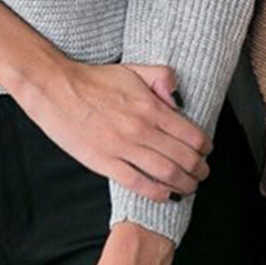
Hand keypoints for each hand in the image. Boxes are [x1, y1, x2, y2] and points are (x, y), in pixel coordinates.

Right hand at [0, 0, 211, 200]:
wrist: (57, 89)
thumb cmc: (96, 80)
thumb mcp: (135, 69)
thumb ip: (162, 78)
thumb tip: (177, 98)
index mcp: (150, 107)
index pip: (190, 133)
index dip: (204, 146)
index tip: (208, 151)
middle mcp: (141, 130)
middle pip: (182, 158)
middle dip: (198, 169)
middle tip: (204, 173)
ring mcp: (122, 148)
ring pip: (164, 173)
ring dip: (183, 183)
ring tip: (190, 187)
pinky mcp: (104, 163)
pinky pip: (137, 183)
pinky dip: (156, 192)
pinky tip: (165, 195)